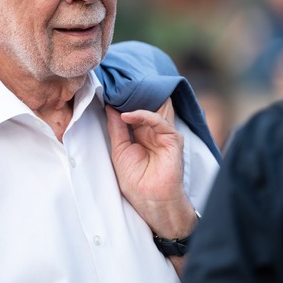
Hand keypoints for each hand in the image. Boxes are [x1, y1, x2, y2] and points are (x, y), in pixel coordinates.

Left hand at [106, 99, 194, 238]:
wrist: (151, 200)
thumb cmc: (136, 181)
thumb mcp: (119, 150)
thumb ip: (116, 129)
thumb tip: (109, 107)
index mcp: (141, 133)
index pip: (134, 109)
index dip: (124, 98)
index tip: (109, 87)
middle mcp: (154, 130)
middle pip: (147, 104)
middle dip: (133, 93)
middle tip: (116, 82)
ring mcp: (164, 133)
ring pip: (155, 107)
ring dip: (138, 98)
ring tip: (121, 90)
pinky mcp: (173, 139)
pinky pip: (159, 121)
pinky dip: (143, 115)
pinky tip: (127, 116)